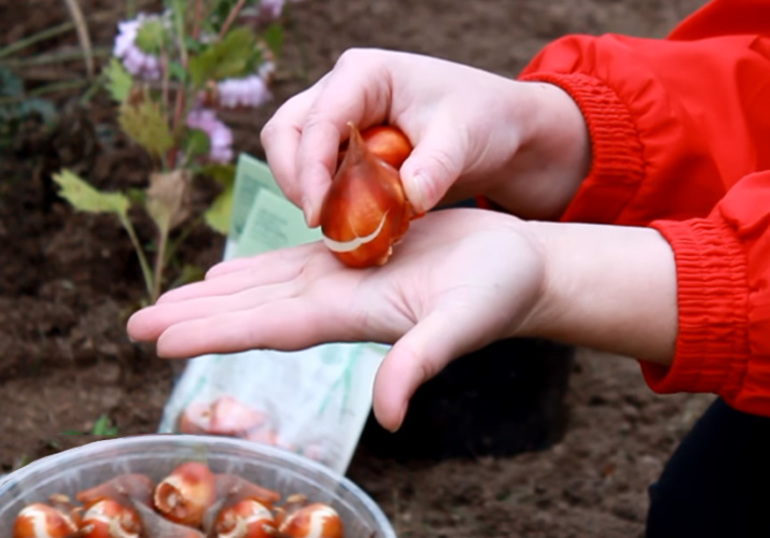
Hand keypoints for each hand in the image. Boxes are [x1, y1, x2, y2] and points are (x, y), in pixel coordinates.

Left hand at [127, 208, 545, 430]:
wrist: (517, 269)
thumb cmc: (500, 293)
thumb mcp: (463, 324)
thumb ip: (421, 363)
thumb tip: (388, 418)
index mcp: (354, 316)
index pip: (270, 327)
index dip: (215, 333)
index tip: (159, 339)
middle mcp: (338, 303)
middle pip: (253, 311)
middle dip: (194, 318)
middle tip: (133, 324)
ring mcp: (346, 279)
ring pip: (265, 285)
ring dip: (214, 294)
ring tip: (168, 299)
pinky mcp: (358, 254)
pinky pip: (294, 261)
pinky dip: (256, 267)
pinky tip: (228, 272)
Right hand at [261, 48, 589, 225]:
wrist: (497, 129)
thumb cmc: (483, 118)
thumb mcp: (464, 139)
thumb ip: (436, 167)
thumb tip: (411, 199)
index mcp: (364, 75)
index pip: (317, 121)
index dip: (310, 170)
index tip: (317, 215)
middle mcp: (342, 90)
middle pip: (285, 131)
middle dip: (295, 178)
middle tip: (318, 222)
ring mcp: (340, 116)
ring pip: (292, 151)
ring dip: (304, 189)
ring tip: (334, 224)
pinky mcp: (344, 144)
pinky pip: (315, 170)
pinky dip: (323, 196)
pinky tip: (348, 220)